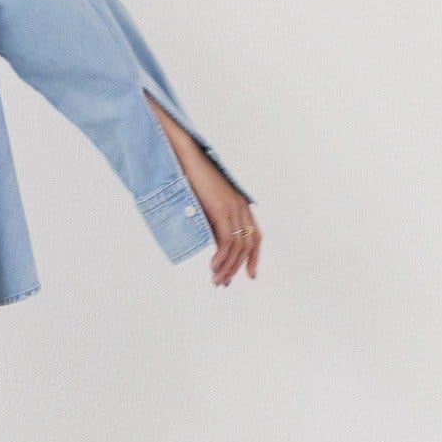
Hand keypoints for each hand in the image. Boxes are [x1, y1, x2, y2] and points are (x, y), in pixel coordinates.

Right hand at [186, 146, 260, 285]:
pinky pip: (227, 240)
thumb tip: (216, 248)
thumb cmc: (190, 179)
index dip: (254, 258)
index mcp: (241, 205)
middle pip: (248, 245)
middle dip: (237, 268)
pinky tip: (213, 266)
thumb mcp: (206, 205)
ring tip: (216, 279)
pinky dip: (221, 257)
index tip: (250, 275)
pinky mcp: (222, 210)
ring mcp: (233, 208)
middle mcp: (241, 207)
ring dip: (227, 267)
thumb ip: (214, 224)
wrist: (185, 158)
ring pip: (238, 247)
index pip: (255, 237)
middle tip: (223, 282)